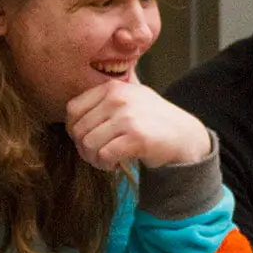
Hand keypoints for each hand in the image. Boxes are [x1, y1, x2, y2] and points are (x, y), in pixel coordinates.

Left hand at [65, 72, 211, 170]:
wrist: (184, 136)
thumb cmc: (151, 121)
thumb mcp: (129, 99)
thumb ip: (102, 101)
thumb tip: (69, 116)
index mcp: (112, 88)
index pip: (72, 109)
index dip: (73, 129)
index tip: (87, 139)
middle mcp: (118, 99)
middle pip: (78, 130)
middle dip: (83, 149)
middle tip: (97, 155)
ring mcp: (127, 117)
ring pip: (88, 144)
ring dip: (93, 159)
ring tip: (105, 160)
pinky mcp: (136, 137)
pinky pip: (104, 155)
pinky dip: (105, 164)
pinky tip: (115, 164)